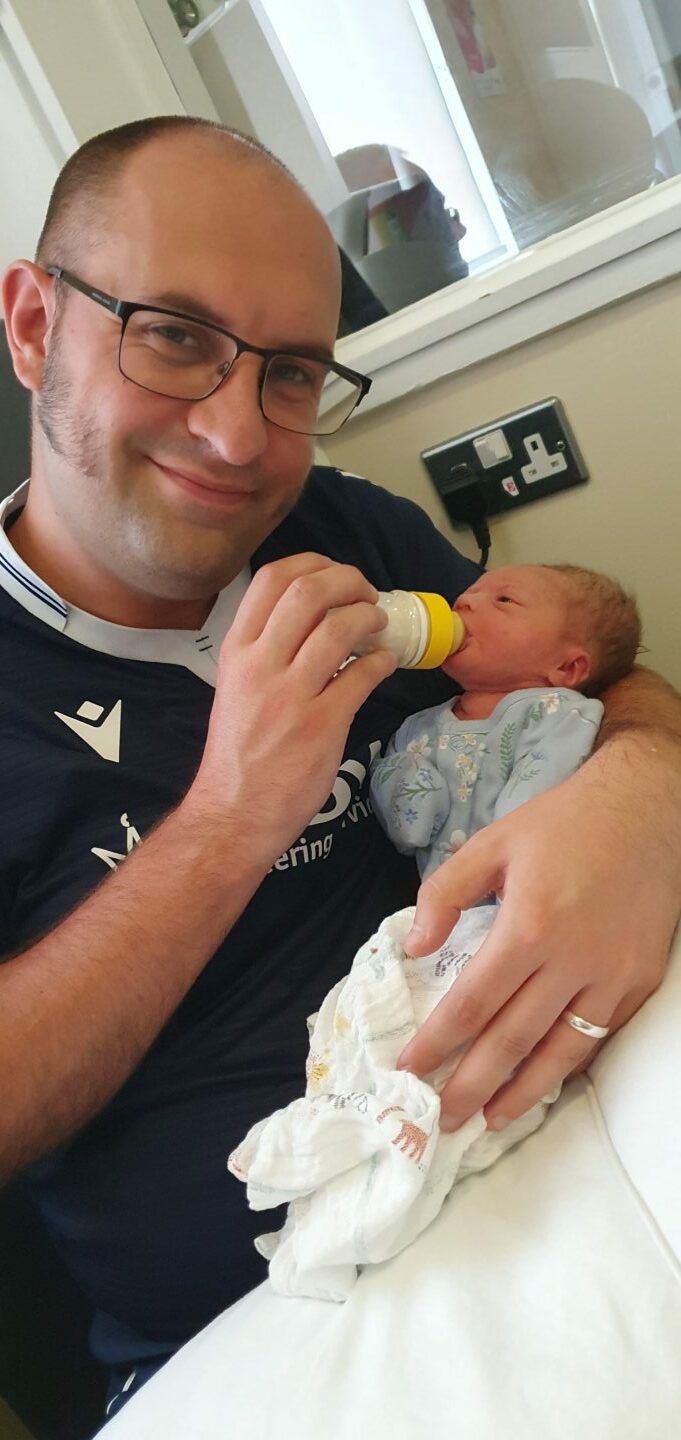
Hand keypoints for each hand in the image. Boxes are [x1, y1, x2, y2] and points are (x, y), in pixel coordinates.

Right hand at [191, 554, 394, 866]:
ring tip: (379, 626)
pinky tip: (383, 664)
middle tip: (367, 595)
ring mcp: (290, 695)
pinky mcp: (321, 725)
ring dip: (370, 617)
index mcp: (237, 651)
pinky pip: (362, 675)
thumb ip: (267, 649)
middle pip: (309, 590)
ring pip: (339, 627)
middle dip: (349, 581)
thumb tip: (315, 615)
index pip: (272, 578)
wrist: (234, 812)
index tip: (336, 575)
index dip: (314, 563)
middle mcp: (259, 665)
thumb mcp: (237, 686)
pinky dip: (381, 661)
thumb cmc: (240, 751)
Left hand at [398, 760, 678, 1130]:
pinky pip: (599, 1036)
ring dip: (522, 1092)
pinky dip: (567, 1066)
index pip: (472, 1003)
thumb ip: (444, 894)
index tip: (409, 1071)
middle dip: (471, 1084)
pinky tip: (542, 1081)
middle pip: (512, 1040)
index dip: (438, 1043)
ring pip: (561, 1051)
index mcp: (528, 926)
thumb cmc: (563, 824)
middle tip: (440, 1118)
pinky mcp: (638, 981)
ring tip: (489, 1119)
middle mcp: (571, 960)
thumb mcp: (492, 842)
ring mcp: (611, 976)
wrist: (646, 810)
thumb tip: (413, 947)